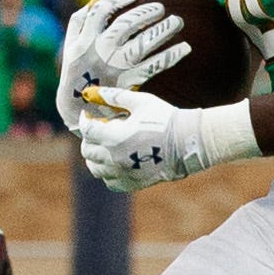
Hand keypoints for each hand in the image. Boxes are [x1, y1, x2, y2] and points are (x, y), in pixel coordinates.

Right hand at [56, 0, 189, 133]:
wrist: (77, 109)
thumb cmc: (74, 74)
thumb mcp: (69, 47)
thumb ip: (79, 23)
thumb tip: (98, 0)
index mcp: (86, 39)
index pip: (102, 11)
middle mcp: (101, 50)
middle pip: (126, 25)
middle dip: (146, 13)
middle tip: (161, 8)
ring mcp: (116, 66)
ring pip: (142, 44)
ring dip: (162, 31)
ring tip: (178, 21)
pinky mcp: (129, 81)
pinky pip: (153, 67)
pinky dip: (170, 57)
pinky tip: (185, 48)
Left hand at [77, 86, 198, 190]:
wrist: (189, 142)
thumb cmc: (165, 118)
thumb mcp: (140, 102)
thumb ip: (114, 97)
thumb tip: (92, 91)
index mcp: (114, 137)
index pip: (86, 130)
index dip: (84, 120)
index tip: (88, 115)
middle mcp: (114, 158)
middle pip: (87, 151)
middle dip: (89, 138)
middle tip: (98, 129)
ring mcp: (123, 173)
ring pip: (95, 168)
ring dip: (95, 157)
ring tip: (105, 147)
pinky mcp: (133, 183)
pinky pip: (110, 182)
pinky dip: (108, 173)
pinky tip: (116, 162)